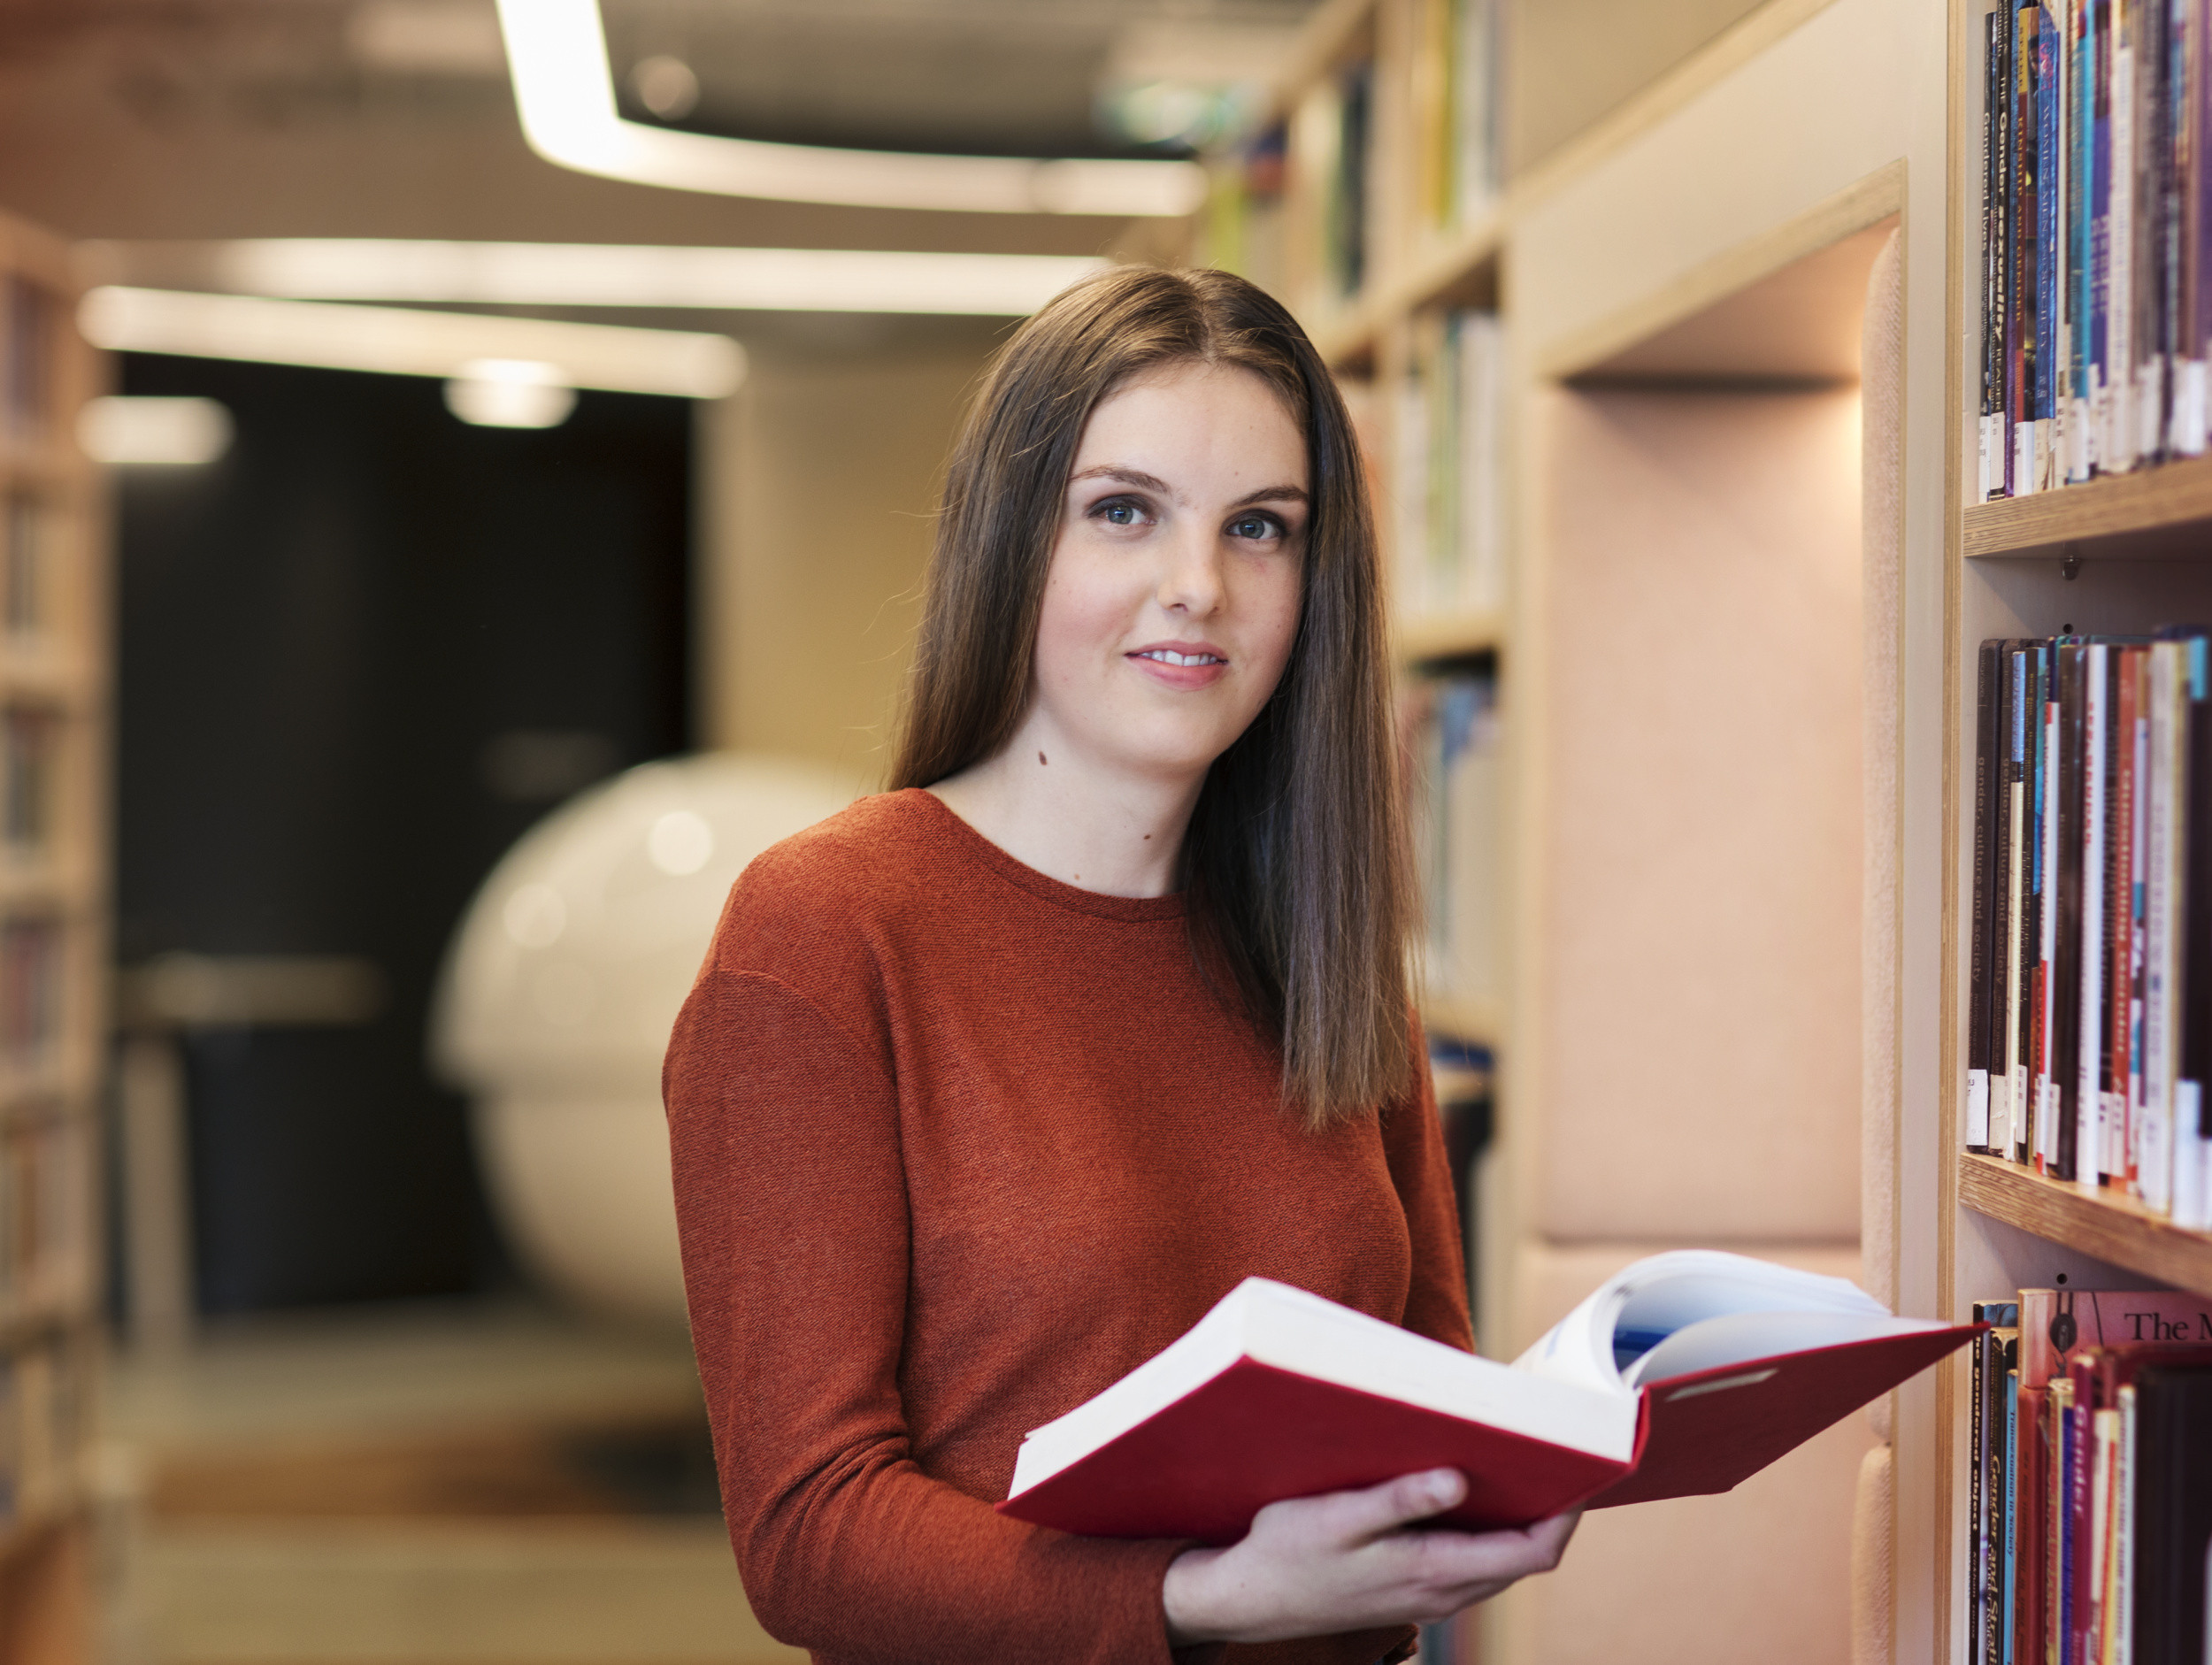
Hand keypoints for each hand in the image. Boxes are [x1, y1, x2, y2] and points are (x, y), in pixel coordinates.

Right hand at [1160, 1469, 1579, 1645]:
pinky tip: (1467, 1496)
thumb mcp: (1337, 1517)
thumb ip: (1400, 1501)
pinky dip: (1486, 1534)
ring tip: (1519, 1466)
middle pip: (1525, 1560)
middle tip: (1557, 1455)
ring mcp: (1427, 1598)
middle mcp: (1442, 1592)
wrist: (1248, 1600)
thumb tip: (1458, 1480)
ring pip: (1500, 1564)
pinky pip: (1471, 1565)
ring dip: (1518, 1523)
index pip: (1532, 1553)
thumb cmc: (1287, 1552)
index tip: (1581, 1468)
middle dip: (1550, 1513)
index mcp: (1433, 1571)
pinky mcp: (1410, 1592)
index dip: (1566, 1516)